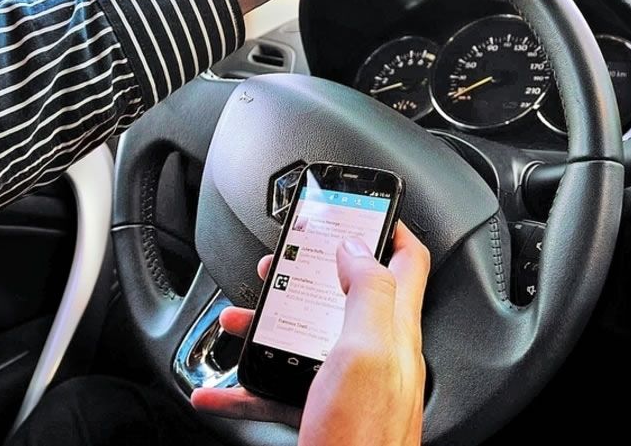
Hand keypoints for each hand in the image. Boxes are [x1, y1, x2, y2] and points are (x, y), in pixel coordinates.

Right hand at [191, 222, 430, 445]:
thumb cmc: (362, 439)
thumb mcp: (367, 353)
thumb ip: (368, 292)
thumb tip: (356, 248)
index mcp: (392, 330)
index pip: (408, 262)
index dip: (390, 227)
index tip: (364, 207)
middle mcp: (375, 353)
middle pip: (348, 292)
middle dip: (315, 268)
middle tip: (289, 256)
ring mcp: (347, 384)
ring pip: (308, 335)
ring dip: (273, 321)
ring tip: (242, 315)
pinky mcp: (322, 412)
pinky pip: (281, 387)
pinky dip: (250, 382)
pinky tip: (221, 389)